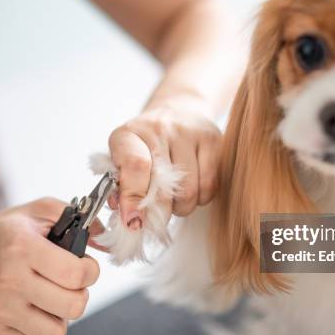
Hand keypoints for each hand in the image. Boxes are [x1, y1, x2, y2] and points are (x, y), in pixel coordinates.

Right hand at [0, 198, 99, 334]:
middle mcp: (10, 280)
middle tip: (69, 284)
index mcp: (22, 247)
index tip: (84, 266)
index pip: (76, 273)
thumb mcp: (33, 212)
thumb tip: (104, 236)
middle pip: (73, 305)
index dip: (91, 271)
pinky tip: (38, 313)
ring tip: (54, 300)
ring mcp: (0, 309)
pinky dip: (45, 333)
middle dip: (80, 293)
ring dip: (63, 317)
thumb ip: (74, 216)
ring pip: (58, 332)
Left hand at [108, 98, 221, 228]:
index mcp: (128, 134)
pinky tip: (194, 186)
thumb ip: (120, 189)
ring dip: (182, 206)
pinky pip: (210, 185)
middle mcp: (159, 128)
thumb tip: (128, 216)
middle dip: (159, 213)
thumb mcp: (123, 161)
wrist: (178, 112)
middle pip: (164, 187)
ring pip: (190, 192)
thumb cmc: (146, 145)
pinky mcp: (213, 139)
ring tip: (176, 195)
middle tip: (157, 215)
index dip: (133, 199)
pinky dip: (201, 197)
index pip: (134, 166)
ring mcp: (189, 132)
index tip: (133, 222)